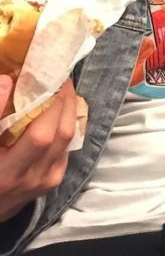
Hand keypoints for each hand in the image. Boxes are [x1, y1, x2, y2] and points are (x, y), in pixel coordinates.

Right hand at [0, 77, 76, 222]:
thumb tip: (6, 81)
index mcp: (3, 171)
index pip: (35, 134)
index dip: (40, 103)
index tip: (40, 76)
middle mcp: (25, 177)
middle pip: (54, 133)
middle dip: (60, 99)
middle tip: (56, 75)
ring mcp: (44, 181)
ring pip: (66, 137)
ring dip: (67, 107)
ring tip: (61, 86)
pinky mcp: (54, 180)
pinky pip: (67, 145)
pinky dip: (66, 122)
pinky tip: (60, 108)